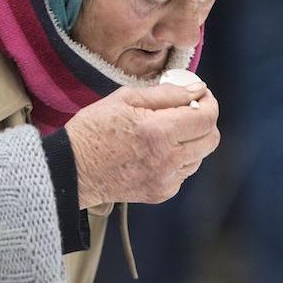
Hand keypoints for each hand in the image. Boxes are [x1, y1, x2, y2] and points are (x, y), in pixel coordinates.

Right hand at [65, 82, 219, 209]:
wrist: (71, 170)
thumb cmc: (93, 130)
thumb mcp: (125, 99)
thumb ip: (166, 93)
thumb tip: (196, 90)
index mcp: (159, 132)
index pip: (207, 117)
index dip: (209, 102)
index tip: (200, 94)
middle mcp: (167, 160)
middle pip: (211, 139)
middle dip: (204, 120)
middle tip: (187, 110)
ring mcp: (166, 180)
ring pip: (200, 157)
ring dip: (192, 140)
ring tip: (167, 130)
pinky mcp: (161, 193)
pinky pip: (183, 172)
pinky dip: (178, 159)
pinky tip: (156, 150)